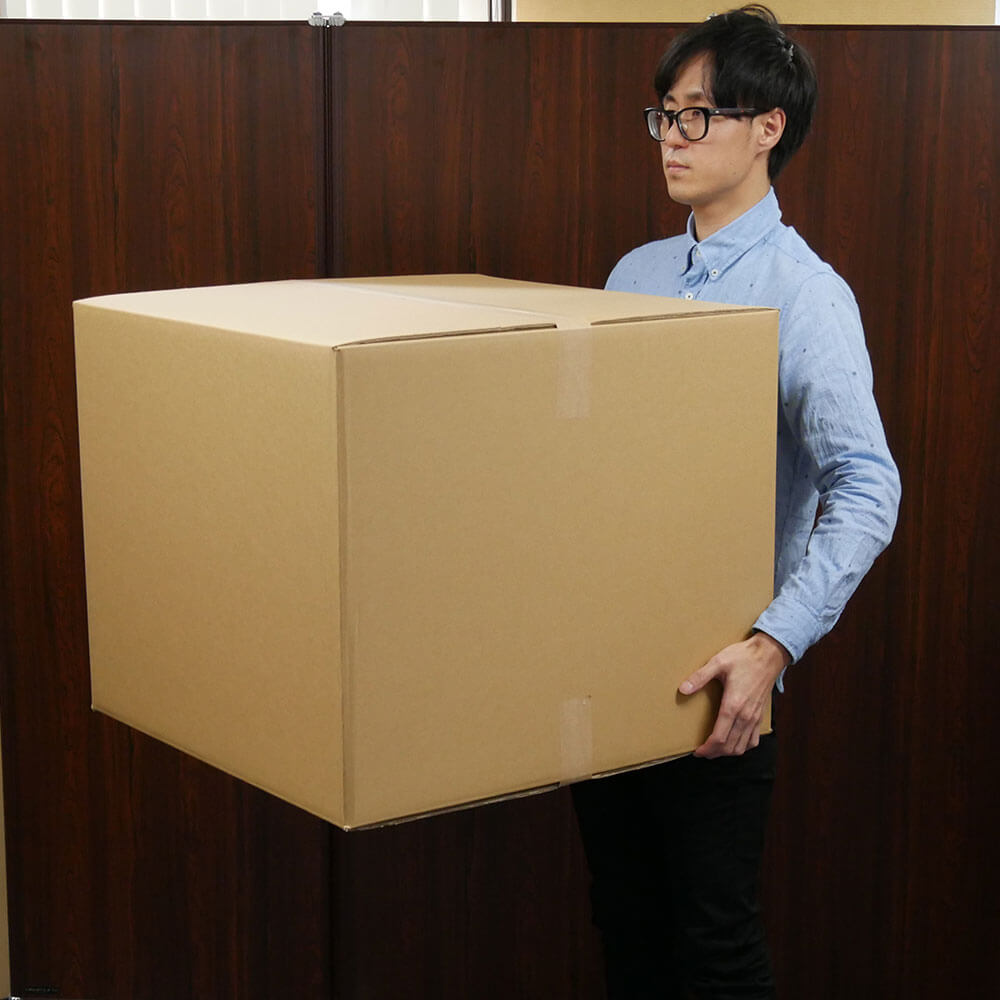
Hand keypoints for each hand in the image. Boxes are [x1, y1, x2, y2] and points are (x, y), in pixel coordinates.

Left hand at [679, 632, 790, 757]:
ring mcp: (755, 717)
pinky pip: (753, 739)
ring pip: (742, 746)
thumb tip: (683, 689)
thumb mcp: (718, 662)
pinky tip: (734, 743)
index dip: (707, 748)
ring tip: (714, 750)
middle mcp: (746, 715)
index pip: (720, 737)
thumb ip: (700, 677)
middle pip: (730, 746)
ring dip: (728, 752)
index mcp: (734, 704)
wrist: (769, 655)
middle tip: (702, 752)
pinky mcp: (760, 715)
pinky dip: (743, 746)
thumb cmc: (744, 657)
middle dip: (715, 753)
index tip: (697, 751)